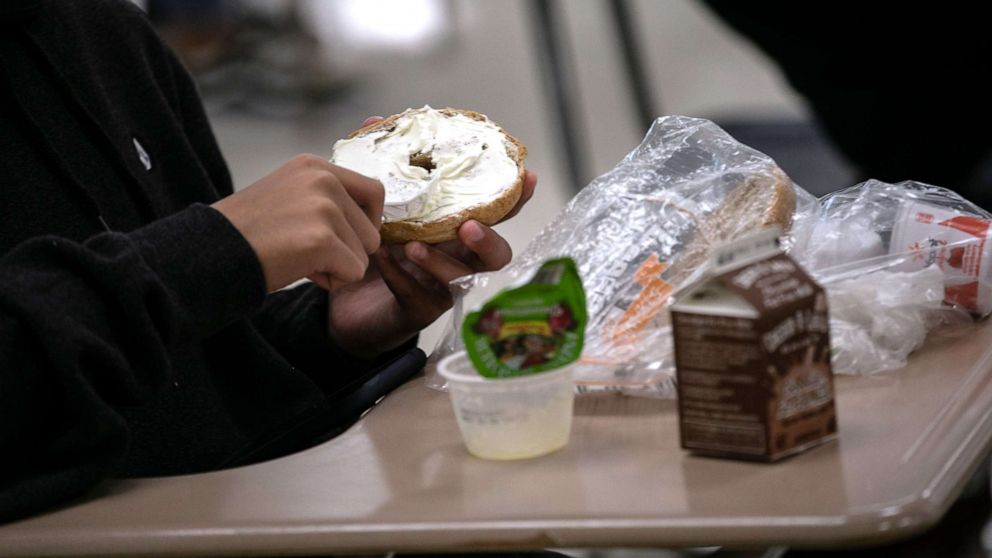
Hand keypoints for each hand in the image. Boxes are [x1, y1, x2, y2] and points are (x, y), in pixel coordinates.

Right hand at [212, 154, 383, 291]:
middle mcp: (324, 180)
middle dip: (348, 250)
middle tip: (308, 252)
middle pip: (372, 229)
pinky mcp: (323, 239)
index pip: (374, 192)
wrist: (211, 252)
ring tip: (300, 258)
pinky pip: (354, 272)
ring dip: (338, 266)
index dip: (365, 222)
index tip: (342, 236)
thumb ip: (325, 199)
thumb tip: (368, 224)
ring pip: (365, 253)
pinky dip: (332, 281)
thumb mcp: (289, 196)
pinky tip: (300, 270)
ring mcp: (324, 208)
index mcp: (315, 166)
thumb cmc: (248, 233)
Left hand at [327, 116, 536, 355]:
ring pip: (461, 280)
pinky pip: (419, 296)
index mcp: (457, 228)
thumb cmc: (371, 241)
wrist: (343, 290)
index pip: (496, 212)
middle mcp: (460, 259)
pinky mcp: (419, 311)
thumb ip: (379, 164)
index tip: (528, 177)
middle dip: (487, 240)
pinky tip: (382, 259)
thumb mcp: (374, 200)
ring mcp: (443, 288)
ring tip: (413, 246)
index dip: (516, 197)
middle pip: (496, 256)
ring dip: (441, 261)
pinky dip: (401, 276)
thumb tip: (373, 122)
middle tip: (468, 226)